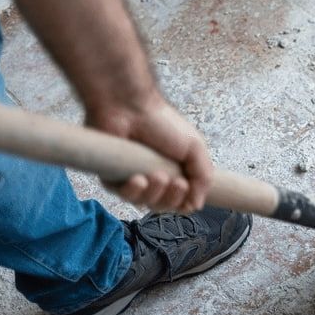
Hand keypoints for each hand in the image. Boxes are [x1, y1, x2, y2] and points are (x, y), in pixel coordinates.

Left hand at [86, 93, 212, 212]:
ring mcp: (131, 178)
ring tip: (156, 176)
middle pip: (163, 206)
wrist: (131, 108)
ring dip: (153, 194)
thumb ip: (203, 177)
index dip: (183, 201)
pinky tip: (137, 179)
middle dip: (170, 198)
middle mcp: (153, 179)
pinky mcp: (111, 177)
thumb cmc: (163, 123)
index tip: (186, 186)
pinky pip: (121, 195)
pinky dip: (132, 191)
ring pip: (142, 203)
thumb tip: (196, 205)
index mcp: (174, 173)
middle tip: (175, 182)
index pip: (179, 202)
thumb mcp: (195, 148)